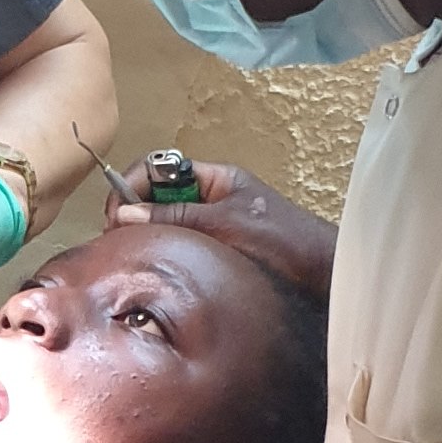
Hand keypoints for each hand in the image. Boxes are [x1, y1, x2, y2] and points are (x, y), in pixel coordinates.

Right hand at [110, 161, 335, 299]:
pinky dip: (164, 253)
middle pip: (157, 196)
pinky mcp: (216, 253)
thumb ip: (176, 216)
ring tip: (132, 256)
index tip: (118, 215)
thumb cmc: (283, 240)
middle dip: (133, 213)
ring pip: (166, 224)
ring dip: (148, 236)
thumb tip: (125, 214)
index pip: (158, 168)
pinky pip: (179, 247)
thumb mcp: (224, 224)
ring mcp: (214, 226)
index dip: (132, 186)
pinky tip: (156, 269)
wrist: (323, 274)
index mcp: (215, 178)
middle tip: (118, 241)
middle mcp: (211, 198)